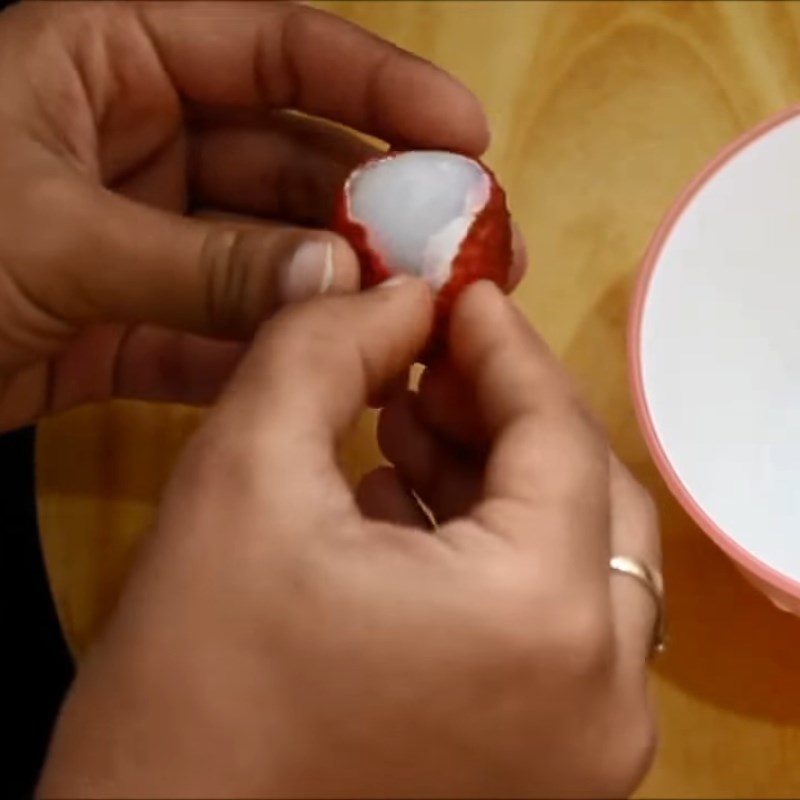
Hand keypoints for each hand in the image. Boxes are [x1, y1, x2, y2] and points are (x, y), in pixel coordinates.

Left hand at [0, 0, 524, 429]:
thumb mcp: (49, 235)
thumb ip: (198, 261)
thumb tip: (330, 278)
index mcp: (110, 64)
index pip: (277, 52)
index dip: (379, 86)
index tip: (463, 131)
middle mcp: (141, 143)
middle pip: (291, 165)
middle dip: (378, 207)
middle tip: (462, 249)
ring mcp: (145, 238)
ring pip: (267, 258)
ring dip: (335, 292)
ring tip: (416, 322)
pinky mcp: (133, 322)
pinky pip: (222, 332)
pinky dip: (271, 355)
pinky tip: (332, 375)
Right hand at [39, 279, 658, 797]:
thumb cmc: (194, 677)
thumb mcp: (242, 477)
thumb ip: (325, 351)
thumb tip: (400, 296)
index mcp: (542, 618)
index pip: (560, 435)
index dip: (508, 350)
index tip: (463, 296)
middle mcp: (601, 696)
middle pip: (587, 499)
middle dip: (505, 415)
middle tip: (428, 364)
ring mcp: (584, 751)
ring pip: (574, 564)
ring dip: (494, 482)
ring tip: (405, 428)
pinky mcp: (545, 777)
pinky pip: (547, 631)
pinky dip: (490, 556)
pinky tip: (406, 514)